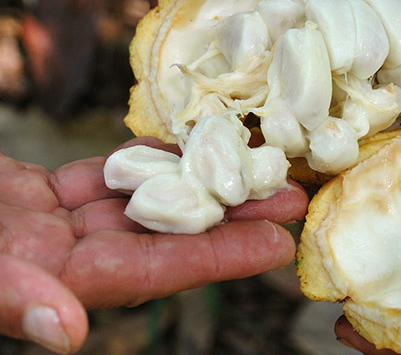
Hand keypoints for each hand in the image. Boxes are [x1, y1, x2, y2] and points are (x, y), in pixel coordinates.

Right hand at [0, 137, 307, 352]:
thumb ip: (8, 297)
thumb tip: (63, 334)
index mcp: (48, 284)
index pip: (150, 272)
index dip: (215, 257)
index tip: (276, 242)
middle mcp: (61, 260)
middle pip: (162, 235)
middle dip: (228, 216)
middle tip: (292, 195)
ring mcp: (52, 226)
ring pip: (142, 201)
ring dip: (198, 183)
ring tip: (255, 164)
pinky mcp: (37, 196)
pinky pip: (105, 176)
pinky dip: (145, 160)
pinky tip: (186, 146)